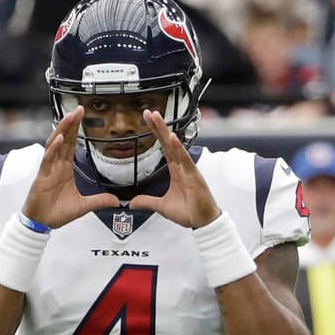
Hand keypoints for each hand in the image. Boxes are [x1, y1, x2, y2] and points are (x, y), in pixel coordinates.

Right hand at [21, 106, 120, 226]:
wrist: (41, 224)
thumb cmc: (56, 213)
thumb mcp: (83, 206)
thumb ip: (99, 201)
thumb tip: (116, 200)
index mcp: (65, 169)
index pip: (71, 144)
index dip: (76, 130)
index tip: (82, 116)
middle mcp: (56, 165)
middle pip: (64, 139)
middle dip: (71, 123)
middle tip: (79, 109)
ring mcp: (48, 169)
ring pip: (55, 144)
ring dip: (62, 130)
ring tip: (70, 117)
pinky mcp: (42, 176)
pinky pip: (48, 159)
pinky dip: (53, 148)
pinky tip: (59, 139)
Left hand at [129, 110, 221, 228]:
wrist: (202, 221)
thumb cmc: (189, 211)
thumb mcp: (162, 206)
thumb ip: (147, 202)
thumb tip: (132, 203)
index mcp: (175, 170)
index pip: (164, 147)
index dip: (156, 134)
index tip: (148, 121)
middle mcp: (182, 166)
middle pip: (168, 142)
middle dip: (159, 127)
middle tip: (150, 113)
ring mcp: (188, 169)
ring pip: (176, 147)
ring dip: (166, 132)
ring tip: (157, 119)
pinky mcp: (194, 176)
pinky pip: (185, 160)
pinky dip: (179, 149)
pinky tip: (172, 138)